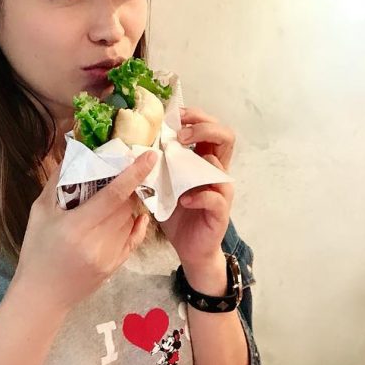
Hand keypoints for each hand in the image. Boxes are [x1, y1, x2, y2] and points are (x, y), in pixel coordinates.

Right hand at [14, 151, 156, 312]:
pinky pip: (134, 238)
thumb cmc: (36, 250)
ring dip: (127, 206)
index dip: (134, 174)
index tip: (150, 156)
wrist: (41, 296)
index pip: (114, 195)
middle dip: (127, 188)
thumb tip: (74, 152)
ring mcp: (109, 257)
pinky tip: (132, 216)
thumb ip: (56, 181)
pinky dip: (134, 223)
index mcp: (76, 226)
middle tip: (120, 176)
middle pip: (125, 206)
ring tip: (111, 202)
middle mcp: (97, 242)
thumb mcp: (39, 212)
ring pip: (130, 220)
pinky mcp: (116, 267)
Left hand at [161, 110, 234, 287]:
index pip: (211, 127)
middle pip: (226, 136)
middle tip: (181, 135)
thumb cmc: (178, 213)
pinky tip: (183, 199)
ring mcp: (222, 190)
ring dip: (198, 161)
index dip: (196, 116)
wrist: (190, 248)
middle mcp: (217, 171)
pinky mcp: (221, 211)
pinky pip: (215, 197)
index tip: (176, 116)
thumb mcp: (165, 183)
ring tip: (177, 164)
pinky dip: (198, 195)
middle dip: (204, 128)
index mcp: (205, 159)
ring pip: (221, 164)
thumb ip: (160, 163)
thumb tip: (138, 143)